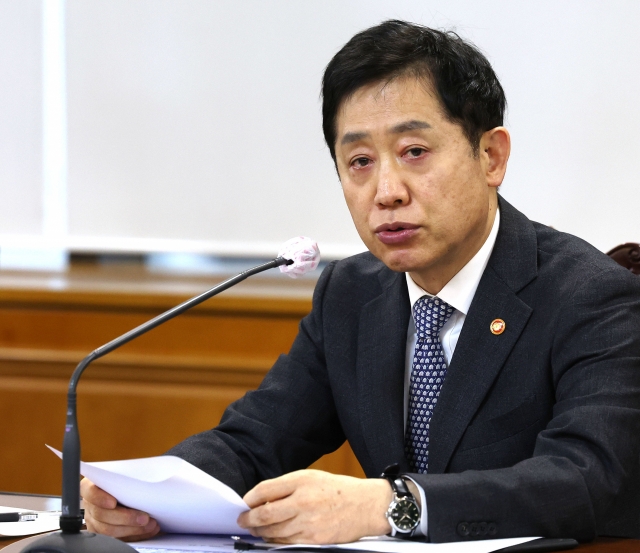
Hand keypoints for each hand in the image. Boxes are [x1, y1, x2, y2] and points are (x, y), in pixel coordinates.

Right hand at [80, 478, 159, 540]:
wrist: (129, 490)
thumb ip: (127, 479)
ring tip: (150, 525)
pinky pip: (117, 538)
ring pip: (108, 530)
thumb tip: (143, 482)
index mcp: (92, 486)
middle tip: (144, 518)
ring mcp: (94, 521)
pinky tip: (148, 530)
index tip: (113, 502)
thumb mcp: (126, 474)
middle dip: (125, 518)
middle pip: (101, 514)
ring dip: (132, 529)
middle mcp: (91, 504)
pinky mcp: (103, 533)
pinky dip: (135, 535)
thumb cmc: (127, 480)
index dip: (99, 498)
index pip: (89, 491)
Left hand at [237, 470, 391, 543]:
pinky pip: (286, 543)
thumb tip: (262, 499)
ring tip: (255, 529)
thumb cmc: (337, 489)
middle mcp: (303, 501)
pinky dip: (275, 541)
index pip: (264, 490)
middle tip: (242, 520)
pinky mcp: (314, 539)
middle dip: (248, 519)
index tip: (244, 503)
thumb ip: (287, 486)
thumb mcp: (311, 477)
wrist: (365, 506)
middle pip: (265, 514)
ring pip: (273, 532)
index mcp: (301, 481)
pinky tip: (271, 538)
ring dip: (259, 532)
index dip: (249, 498)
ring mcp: (308, 522)